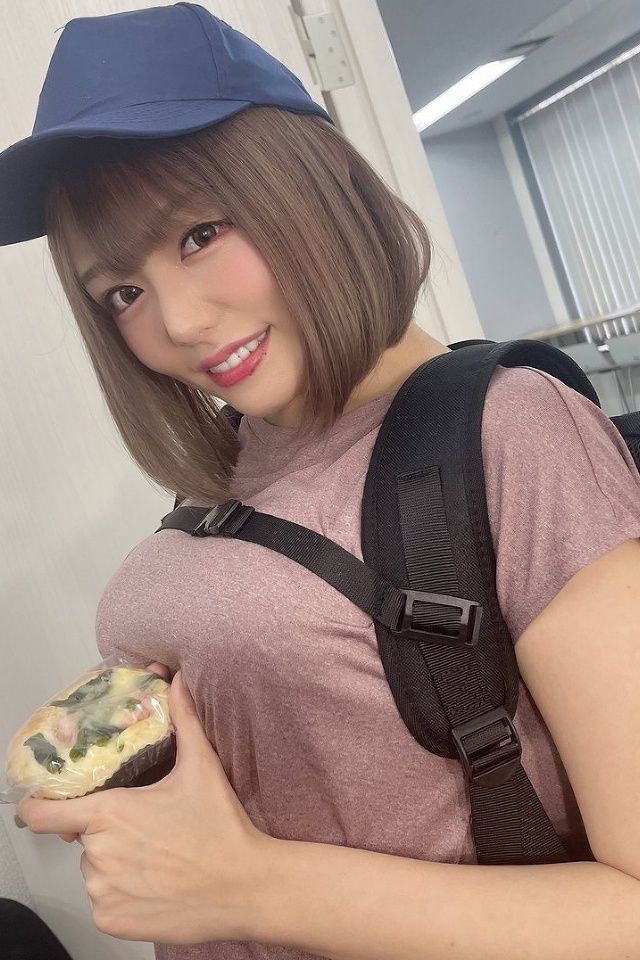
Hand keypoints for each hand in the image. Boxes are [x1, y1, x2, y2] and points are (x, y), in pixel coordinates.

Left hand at [16, 668, 269, 943]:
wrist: (244, 886)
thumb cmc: (220, 826)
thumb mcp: (201, 767)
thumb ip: (183, 719)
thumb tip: (178, 679)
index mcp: (110, 813)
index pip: (44, 813)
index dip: (38, 806)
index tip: (43, 803)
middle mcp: (98, 854)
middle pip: (84, 837)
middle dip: (108, 831)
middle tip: (148, 829)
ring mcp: (102, 891)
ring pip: (95, 869)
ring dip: (115, 863)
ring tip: (157, 857)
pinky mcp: (111, 920)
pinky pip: (104, 901)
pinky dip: (122, 894)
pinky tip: (155, 885)